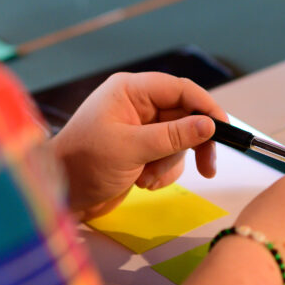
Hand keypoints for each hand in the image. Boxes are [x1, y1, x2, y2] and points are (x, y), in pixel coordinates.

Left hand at [49, 72, 227, 219]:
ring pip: (179, 141)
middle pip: (185, 116)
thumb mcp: (131, 149)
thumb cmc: (84, 164)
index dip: (206, 107)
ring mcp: (139, 129)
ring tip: (146, 178)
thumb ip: (173, 136)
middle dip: (189, 145)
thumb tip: (209, 125)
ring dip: (169, 164)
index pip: (180, 89)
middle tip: (208, 167)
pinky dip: (162, 172)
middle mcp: (137, 105)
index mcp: (130, 91)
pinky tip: (142, 182)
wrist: (60, 195)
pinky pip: (168, 157)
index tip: (224, 129)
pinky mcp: (140, 151)